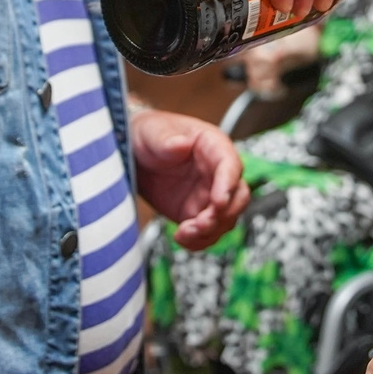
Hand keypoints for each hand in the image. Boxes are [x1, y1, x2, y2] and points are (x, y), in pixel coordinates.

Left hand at [132, 109, 247, 250]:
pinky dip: (198, 241)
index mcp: (213, 146)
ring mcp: (208, 195)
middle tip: (201, 222)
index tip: (219, 202)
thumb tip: (181, 144)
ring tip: (184, 233)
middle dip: (223, 214)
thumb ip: (167, 139)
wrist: (134, 154)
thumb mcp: (154, 132)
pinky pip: (207, 233)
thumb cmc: (150, 135)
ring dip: (209, 231)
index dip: (228, 185)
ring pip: (225, 219)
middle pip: (238, 197)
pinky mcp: (195, 213)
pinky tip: (181, 238)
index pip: (230, 165)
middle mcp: (217, 173)